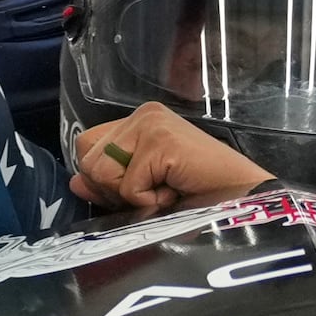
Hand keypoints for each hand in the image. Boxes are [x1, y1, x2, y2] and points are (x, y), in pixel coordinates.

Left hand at [69, 102, 273, 215]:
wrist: (240, 199)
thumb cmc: (197, 197)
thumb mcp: (143, 189)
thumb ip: (109, 183)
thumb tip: (74, 182)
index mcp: (138, 120)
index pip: (87, 146)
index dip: (102, 178)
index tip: (134, 193)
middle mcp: (142, 114)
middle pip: (88, 160)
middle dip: (113, 190)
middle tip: (152, 193)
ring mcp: (150, 124)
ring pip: (102, 172)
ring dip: (132, 196)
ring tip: (165, 191)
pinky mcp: (159, 140)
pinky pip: (127, 186)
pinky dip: (149, 201)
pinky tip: (175, 192)